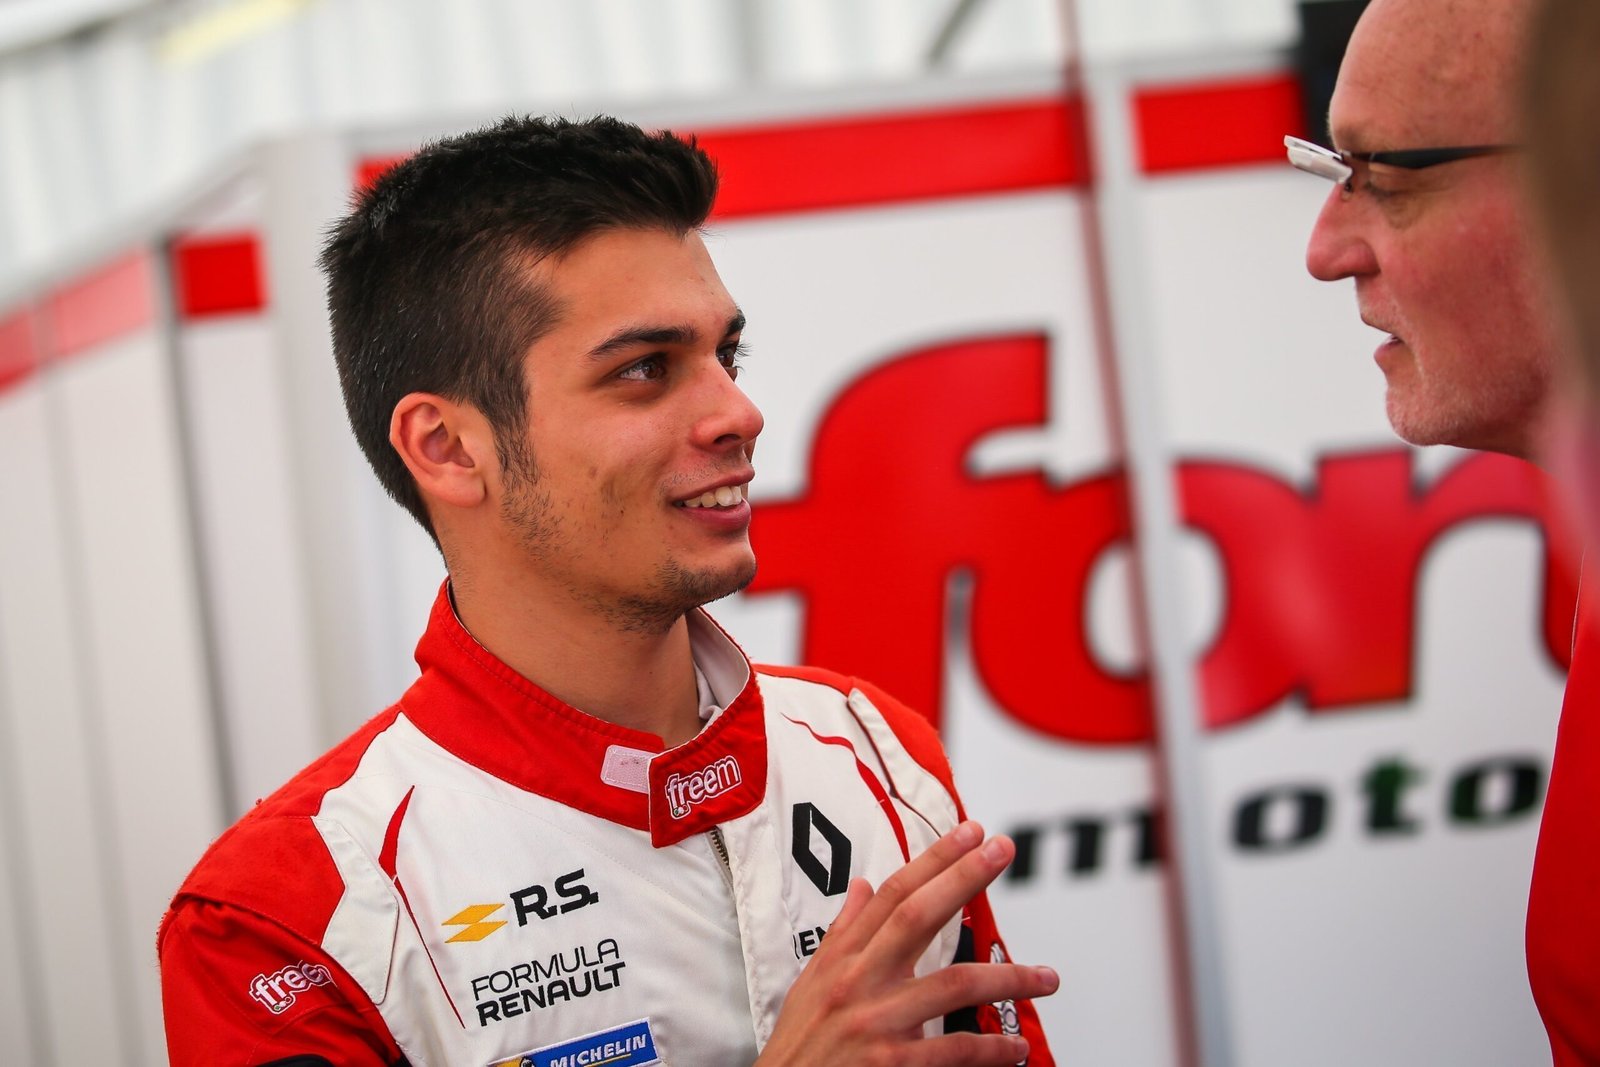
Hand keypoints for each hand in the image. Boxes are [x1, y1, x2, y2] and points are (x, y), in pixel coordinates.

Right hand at [756, 821, 1058, 1065]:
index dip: (934, 859)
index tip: (969, 833)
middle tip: (1002, 850)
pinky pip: (953, 1050)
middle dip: (964, 878)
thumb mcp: (812, 981)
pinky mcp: (891, 1063)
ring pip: (953, 984)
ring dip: (1008, 978)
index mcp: (843, 958)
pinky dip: (990, 1048)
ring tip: (1046, 978)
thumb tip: (863, 885)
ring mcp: (876, 1022)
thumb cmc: (801, 1042)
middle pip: (918, 916)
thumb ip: (844, 932)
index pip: (894, 895)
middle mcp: (859, 982)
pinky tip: (1015, 1047)